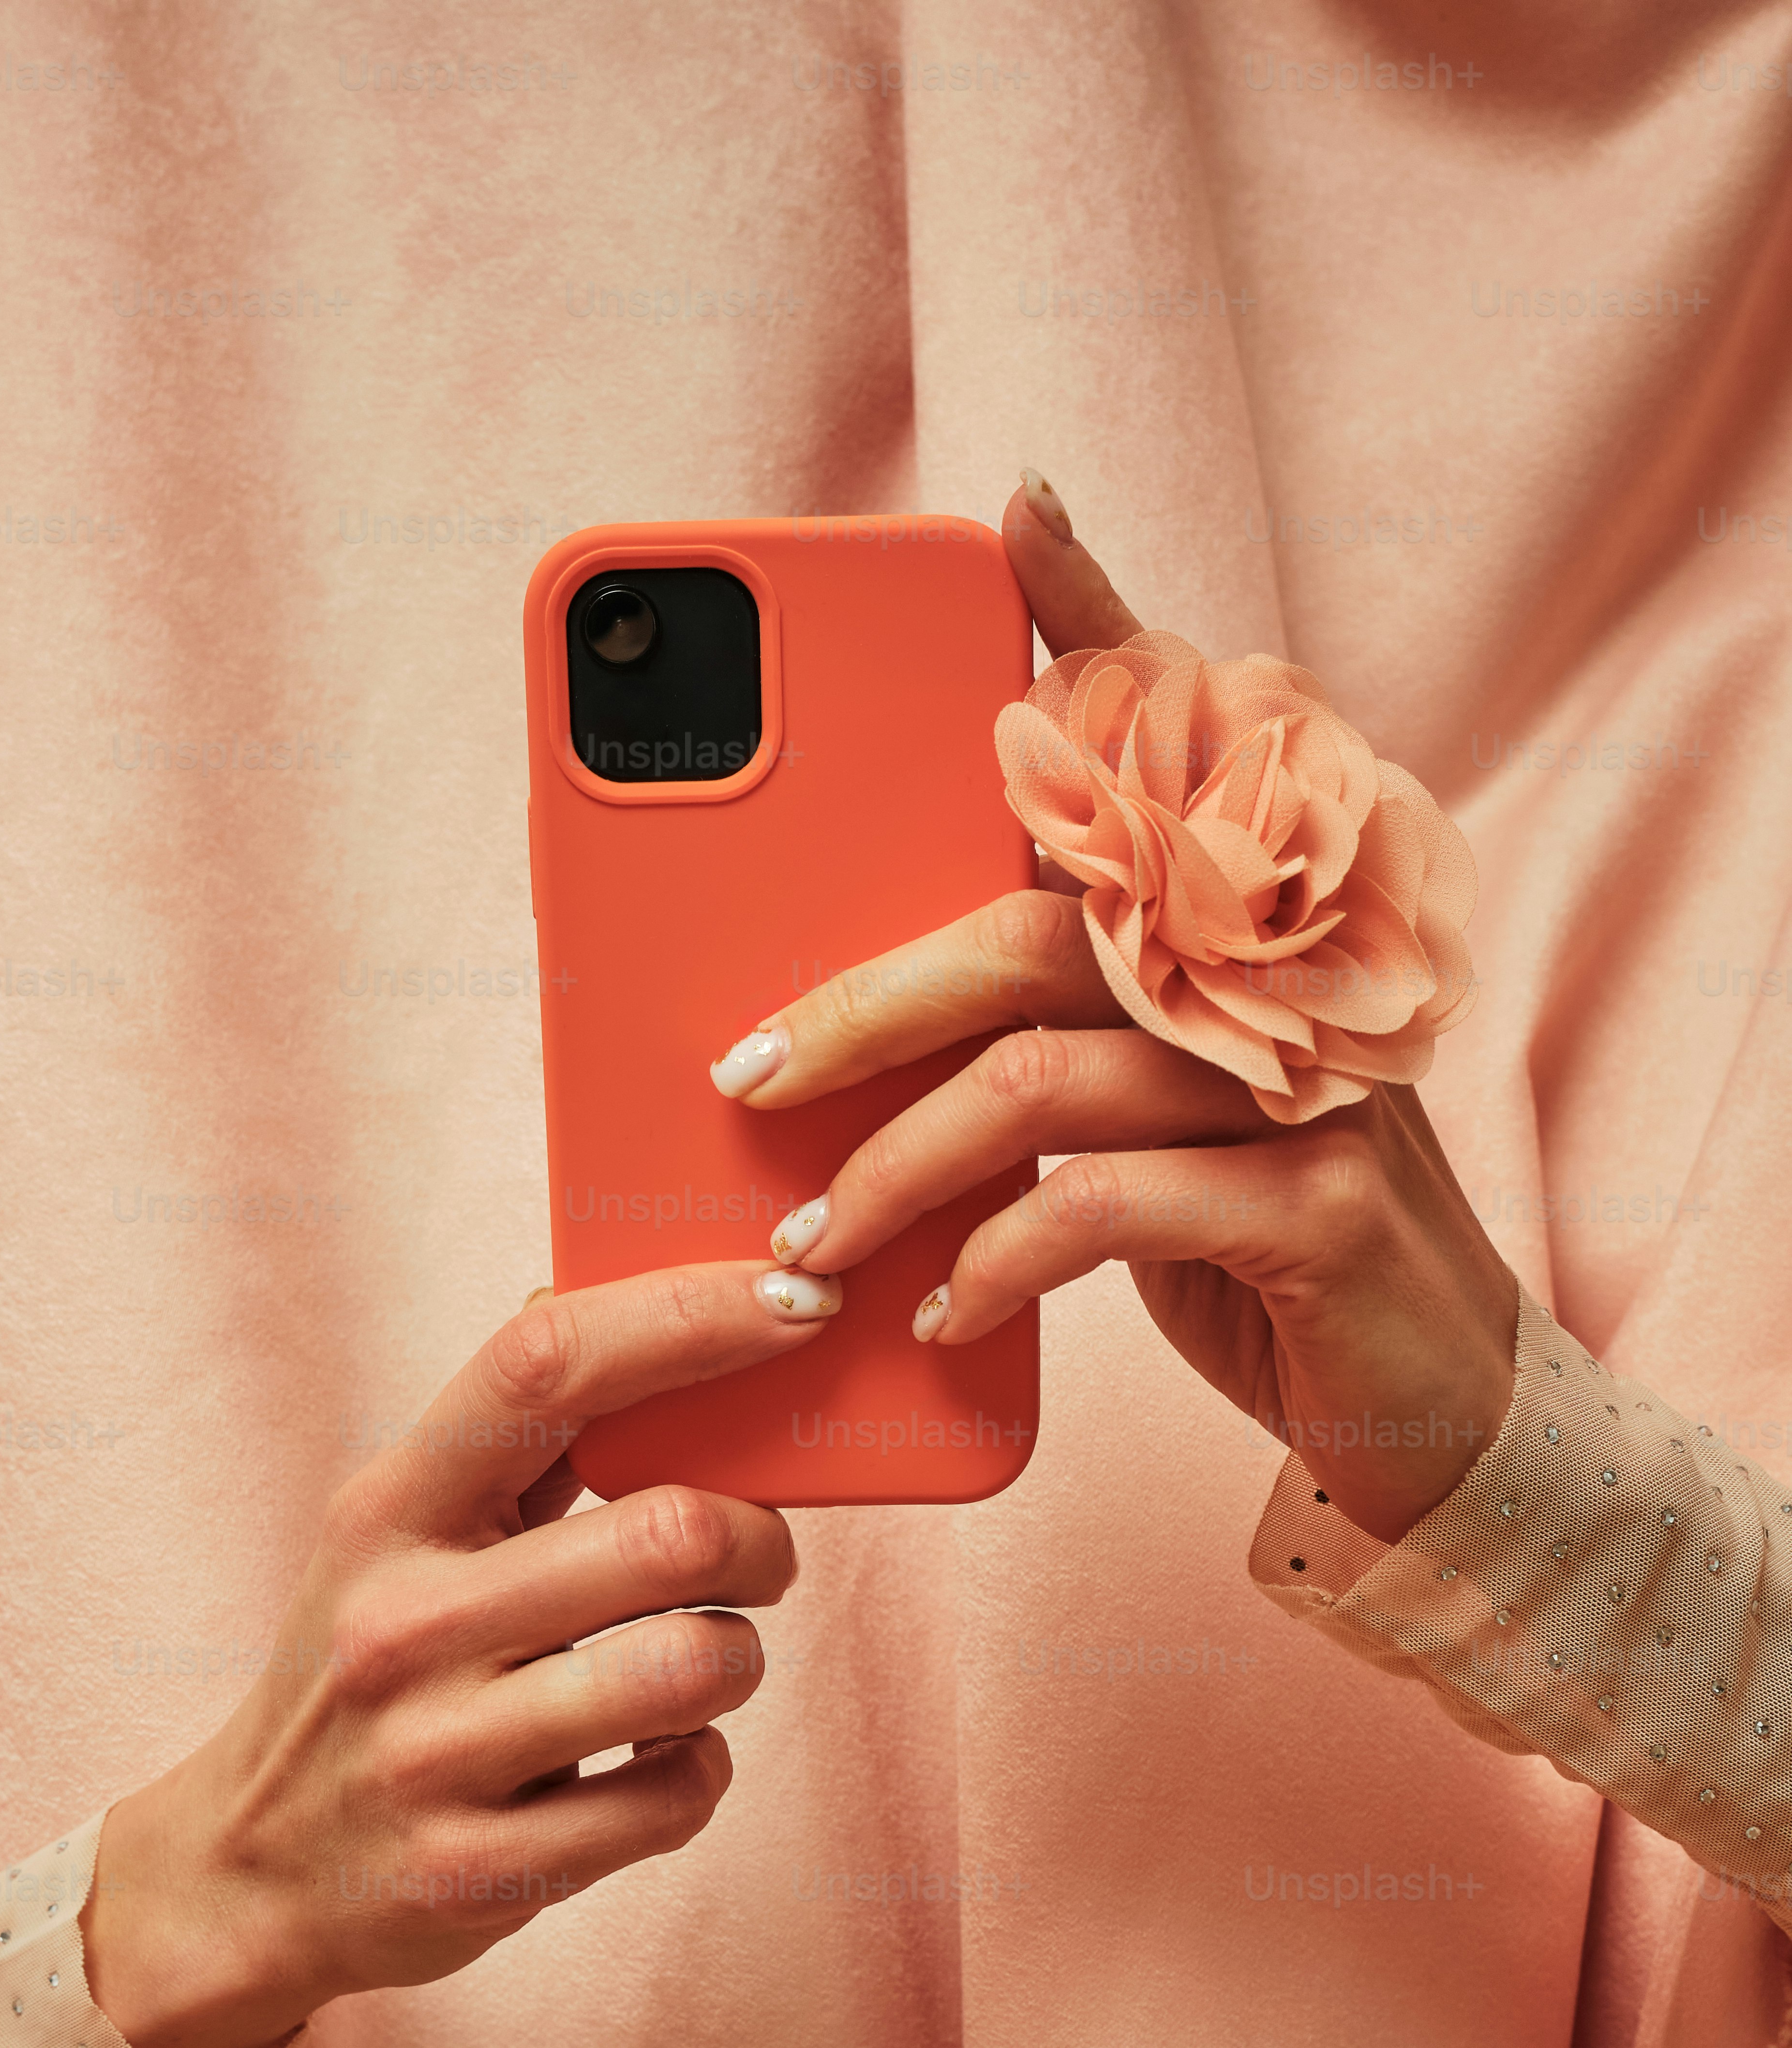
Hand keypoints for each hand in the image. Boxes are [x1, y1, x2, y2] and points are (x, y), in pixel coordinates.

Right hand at [81, 1261, 840, 2047]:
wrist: (249, 1874)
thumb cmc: (366, 1675)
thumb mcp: (392, 1540)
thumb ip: (502, 1438)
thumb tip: (580, 1278)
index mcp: (386, 1510)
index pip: (543, 1363)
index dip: (687, 1315)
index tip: (797, 1299)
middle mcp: (401, 1624)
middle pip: (670, 1533)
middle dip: (762, 1543)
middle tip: (757, 1562)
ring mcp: (434, 1756)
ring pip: (691, 1669)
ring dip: (738, 1661)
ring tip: (704, 1664)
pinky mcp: (476, 1872)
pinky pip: (673, 1798)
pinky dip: (699, 1772)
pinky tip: (655, 1761)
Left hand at [711, 473, 1516, 1547]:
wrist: (1434, 1401)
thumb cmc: (1259, 1245)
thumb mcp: (1159, 1119)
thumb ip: (1062, 1034)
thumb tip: (873, 1013)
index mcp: (1244, 929)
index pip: (1167, 745)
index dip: (1097, 620)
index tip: (1011, 519)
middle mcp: (1288, 969)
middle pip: (1031, 923)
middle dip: (860, 1004)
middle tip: (741, 1077)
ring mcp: (1312, 1081)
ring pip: (1046, 1073)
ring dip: (898, 1170)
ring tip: (814, 1245)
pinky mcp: (1319, 1204)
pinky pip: (1108, 1205)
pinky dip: (1000, 1260)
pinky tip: (943, 1309)